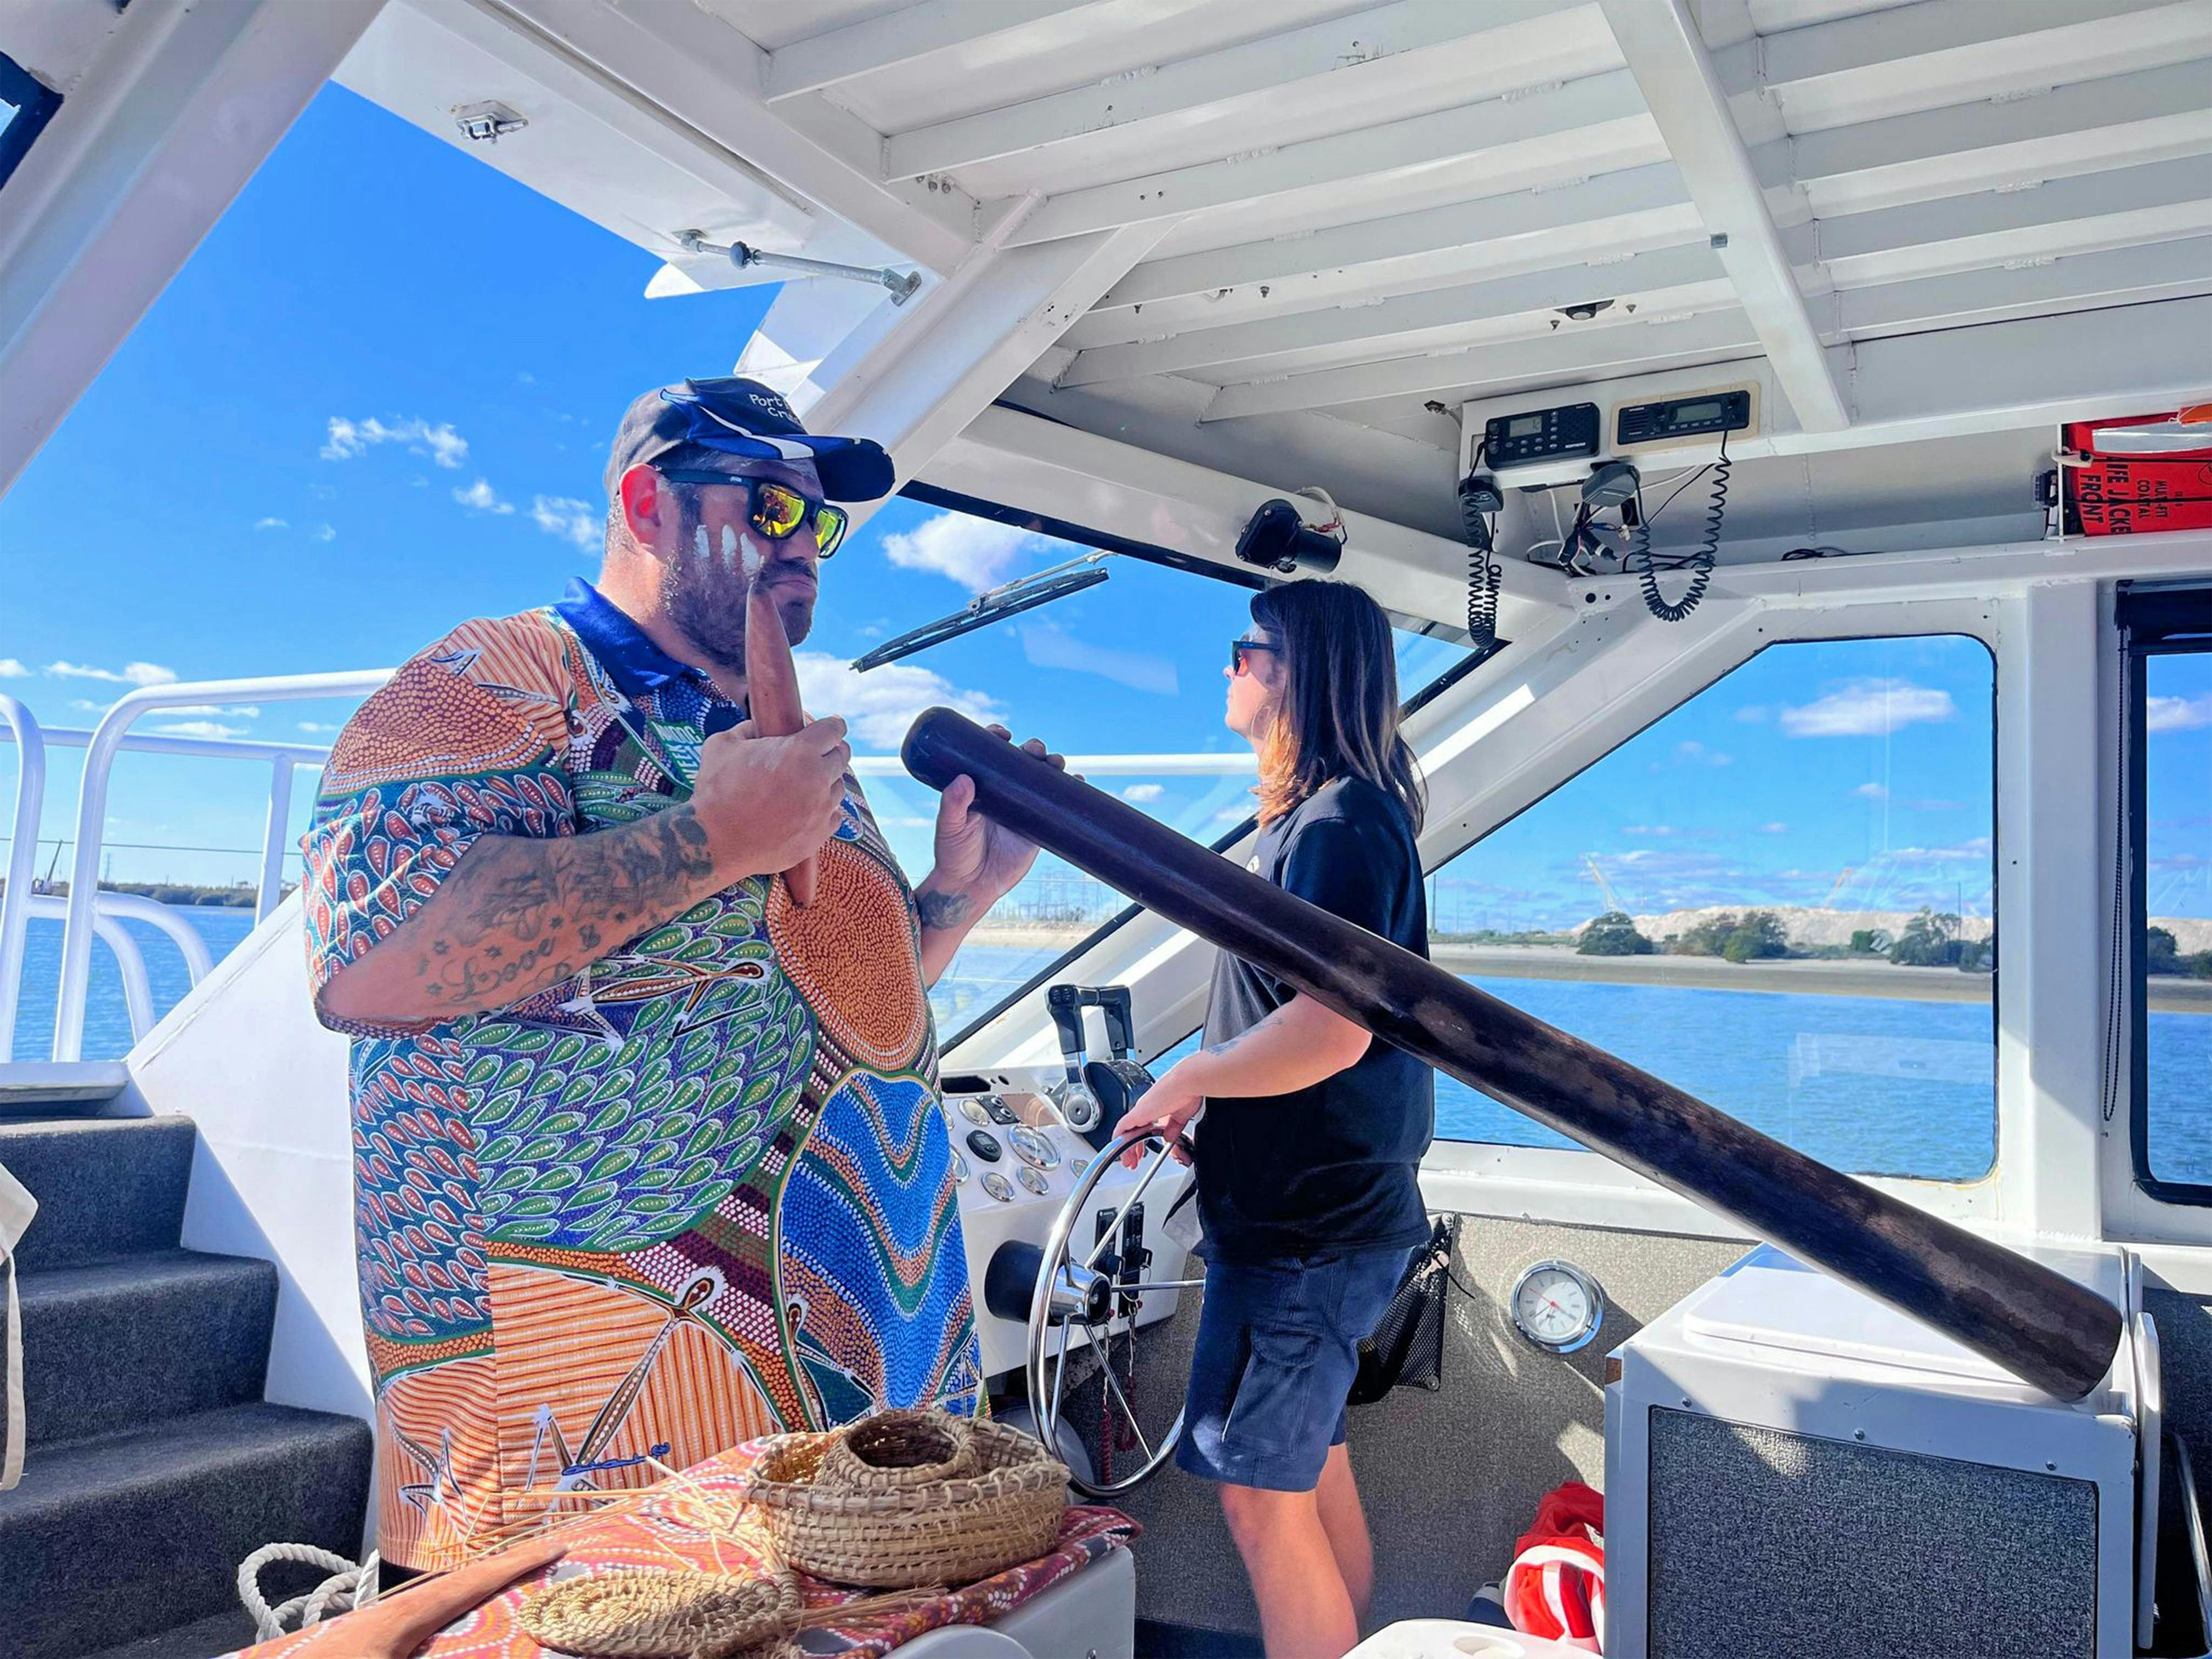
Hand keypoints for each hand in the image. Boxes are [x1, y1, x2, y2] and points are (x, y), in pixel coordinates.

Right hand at [690, 714, 849, 878]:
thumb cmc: (715, 791)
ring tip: (808, 783)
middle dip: (832, 750)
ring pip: (838, 788)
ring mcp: (820, 810)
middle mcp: (818, 779)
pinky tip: (809, 809)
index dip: (834, 725)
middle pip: (842, 756)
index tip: (833, 726)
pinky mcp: (818, 836)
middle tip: (820, 752)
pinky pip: (834, 816)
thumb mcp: (722, 745)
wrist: (714, 842)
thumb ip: (746, 729)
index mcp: (799, 751)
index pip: (834, 729)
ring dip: (827, 782)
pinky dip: (824, 810)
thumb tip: (757, 726)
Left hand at [927, 726, 1065, 916]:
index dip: (997, 738)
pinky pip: (1058, 806)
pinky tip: (1078, 780)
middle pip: (1022, 761)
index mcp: (981, 786)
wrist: (971, 887)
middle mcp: (1004, 793)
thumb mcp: (949, 827)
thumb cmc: (954, 854)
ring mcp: (1023, 809)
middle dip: (1033, 749)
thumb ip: (953, 804)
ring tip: (1057, 763)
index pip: (990, 754)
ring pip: (1043, 778)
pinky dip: (1071, 790)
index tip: (1002, 734)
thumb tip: (964, 779)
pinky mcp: (1039, 828)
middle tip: (1035, 750)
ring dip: (1053, 764)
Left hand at [1112, 1056, 1205, 1166]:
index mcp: (1155, 1108)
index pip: (1141, 1128)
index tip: (1141, 1154)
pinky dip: (1119, 1140)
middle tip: (1132, 1162)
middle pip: (1131, 1132)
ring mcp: (1140, 1111)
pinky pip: (1121, 1128)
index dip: (1139, 1143)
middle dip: (1131, 1150)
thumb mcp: (1180, 1117)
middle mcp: (1145, 1109)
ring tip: (1129, 1162)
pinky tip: (1120, 1150)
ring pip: (1125, 1132)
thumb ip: (1173, 1128)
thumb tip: (1168, 1138)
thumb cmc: (1188, 1092)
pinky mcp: (1138, 1113)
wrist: (1187, 1082)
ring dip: (1126, 1149)